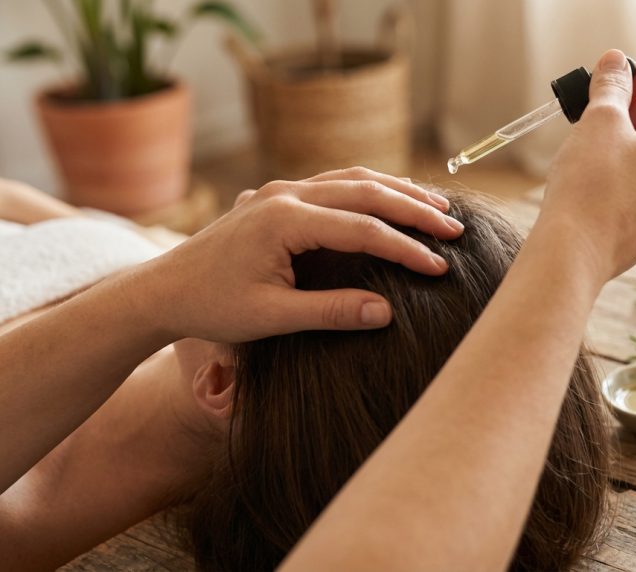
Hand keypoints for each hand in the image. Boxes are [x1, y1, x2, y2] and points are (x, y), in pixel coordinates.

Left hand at [130, 167, 463, 342]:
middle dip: (414, 209)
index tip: (440, 268)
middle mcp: (285, 194)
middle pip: (366, 192)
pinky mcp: (279, 196)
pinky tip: (393, 198)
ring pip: (353, 178)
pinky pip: (335, 182)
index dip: (406, 249)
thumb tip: (387, 313)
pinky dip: (371, 188)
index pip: (362, 230)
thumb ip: (330, 312)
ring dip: (397, 191)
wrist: (163, 290)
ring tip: (437, 207)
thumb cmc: (212, 307)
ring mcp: (281, 190)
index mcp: (283, 221)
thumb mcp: (272, 318)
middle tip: (454, 228)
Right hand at [540, 49, 635, 278]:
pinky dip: (628, 174)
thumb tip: (615, 63)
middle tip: (602, 100)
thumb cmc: (591, 185)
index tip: (617, 73)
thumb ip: (612, 85)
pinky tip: (596, 172)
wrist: (574, 253)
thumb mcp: (600, 120)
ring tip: (594, 136)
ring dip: (631, 143)